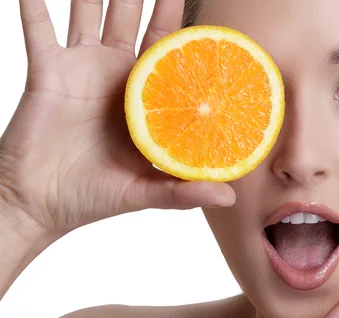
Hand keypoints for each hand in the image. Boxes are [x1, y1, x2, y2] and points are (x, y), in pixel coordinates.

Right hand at [0, 0, 234, 239]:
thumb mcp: (144, 194)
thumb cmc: (92, 197)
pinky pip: (38, 28)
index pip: (166, 47)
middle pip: (132, 19)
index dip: (176, 17)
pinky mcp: (46, 72)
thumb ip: (183, 193)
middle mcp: (114, 75)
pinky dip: (34, 5)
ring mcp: (79, 69)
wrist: (39, 204)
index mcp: (143, 97)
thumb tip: (230, 200)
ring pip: (89, 12)